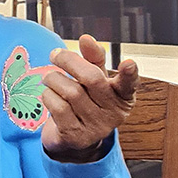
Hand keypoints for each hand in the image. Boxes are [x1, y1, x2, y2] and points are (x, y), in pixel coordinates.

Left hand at [40, 35, 138, 163]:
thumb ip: (93, 58)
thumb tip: (86, 39)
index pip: (129, 84)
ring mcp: (95, 127)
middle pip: (91, 79)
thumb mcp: (95, 79)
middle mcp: (114, 113)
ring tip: (50, 78)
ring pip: (71, 92)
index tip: (128, 63)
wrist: (74, 139)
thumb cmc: (87, 101)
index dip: (130, 73)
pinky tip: (49, 95)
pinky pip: (57, 106)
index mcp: (123, 96)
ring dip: (53, 79)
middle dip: (69, 61)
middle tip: (54, 54)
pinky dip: (48, 95)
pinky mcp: (75, 136)